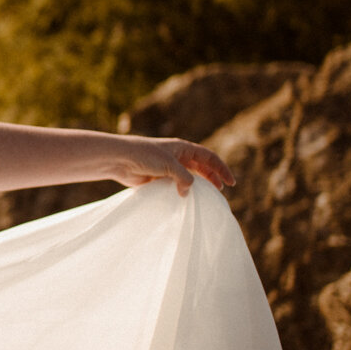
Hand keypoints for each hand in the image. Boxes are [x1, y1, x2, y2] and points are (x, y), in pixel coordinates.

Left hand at [105, 137, 235, 196]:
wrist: (119, 160)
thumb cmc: (144, 156)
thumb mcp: (169, 164)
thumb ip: (183, 178)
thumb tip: (188, 192)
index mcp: (182, 148)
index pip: (208, 157)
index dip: (221, 169)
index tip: (230, 182)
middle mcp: (177, 157)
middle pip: (200, 167)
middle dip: (212, 178)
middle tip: (221, 192)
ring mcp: (167, 168)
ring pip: (188, 178)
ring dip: (196, 186)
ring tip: (205, 198)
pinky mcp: (157, 179)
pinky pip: (174, 186)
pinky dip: (181, 193)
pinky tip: (184, 201)